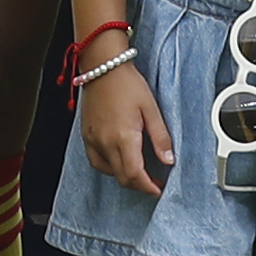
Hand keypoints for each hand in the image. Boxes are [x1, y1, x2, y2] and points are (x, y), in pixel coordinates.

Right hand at [78, 58, 169, 199]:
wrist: (103, 67)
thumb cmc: (127, 83)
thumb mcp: (151, 108)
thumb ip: (160, 137)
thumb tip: (169, 159)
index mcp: (124, 137)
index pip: (135, 174)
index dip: (148, 186)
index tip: (159, 188)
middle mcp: (106, 142)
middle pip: (123, 178)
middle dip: (139, 185)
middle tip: (153, 182)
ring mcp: (94, 140)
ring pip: (109, 172)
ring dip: (125, 177)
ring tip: (139, 172)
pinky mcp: (86, 136)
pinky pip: (96, 162)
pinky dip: (109, 168)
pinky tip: (119, 161)